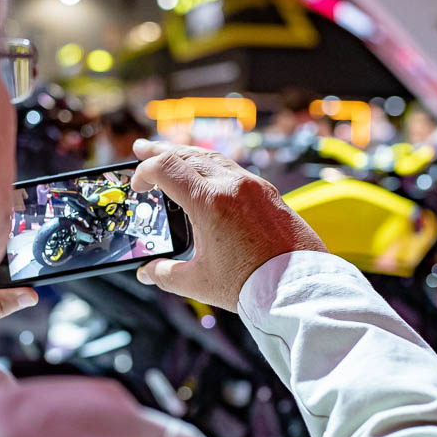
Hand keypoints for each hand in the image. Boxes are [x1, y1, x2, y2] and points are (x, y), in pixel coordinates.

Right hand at [130, 139, 326, 309]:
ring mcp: (254, 185)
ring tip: (172, 156)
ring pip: (213, 157)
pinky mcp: (269, 193)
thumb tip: (147, 271)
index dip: (144, 171)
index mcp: (209, 202)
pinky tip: (207, 175)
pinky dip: (212, 166)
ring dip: (188, 155)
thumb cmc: (251, 284)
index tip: (137, 185)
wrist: (298, 286)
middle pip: (188, 155)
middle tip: (142, 149)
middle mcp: (232, 185)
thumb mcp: (199, 282)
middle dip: (160, 152)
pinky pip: (234, 169)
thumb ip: (165, 274)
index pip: (165, 168)